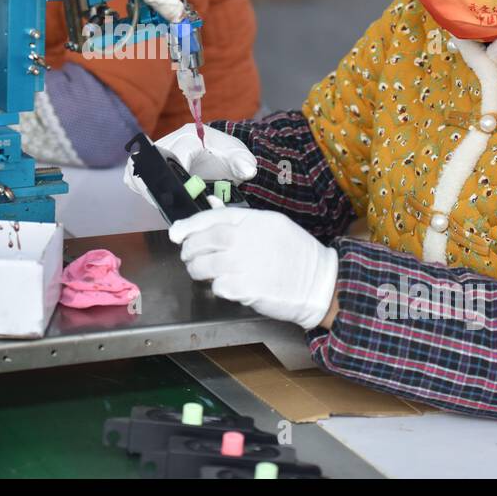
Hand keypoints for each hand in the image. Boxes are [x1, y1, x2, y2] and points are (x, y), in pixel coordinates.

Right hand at [122, 123, 256, 211]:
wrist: (220, 153)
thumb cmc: (226, 155)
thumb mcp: (239, 156)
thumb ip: (244, 162)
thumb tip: (247, 170)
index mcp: (191, 137)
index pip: (177, 153)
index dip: (178, 176)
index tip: (186, 193)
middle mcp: (170, 140)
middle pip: (147, 159)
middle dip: (154, 184)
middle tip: (167, 202)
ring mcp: (158, 151)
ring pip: (136, 166)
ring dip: (143, 186)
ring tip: (160, 201)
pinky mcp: (151, 162)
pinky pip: (135, 173)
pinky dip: (139, 186)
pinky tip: (154, 197)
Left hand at [168, 201, 337, 329]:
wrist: (320, 283)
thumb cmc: (296, 254)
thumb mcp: (272, 226)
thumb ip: (239, 219)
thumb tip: (211, 206)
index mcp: (255, 220)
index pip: (212, 217)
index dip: (188, 225)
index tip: (176, 233)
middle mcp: (249, 239)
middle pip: (204, 241)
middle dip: (190, 249)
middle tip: (189, 255)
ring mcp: (247, 264)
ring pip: (205, 266)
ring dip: (198, 270)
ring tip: (203, 272)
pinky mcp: (247, 289)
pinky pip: (219, 287)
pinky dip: (218, 287)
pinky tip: (228, 285)